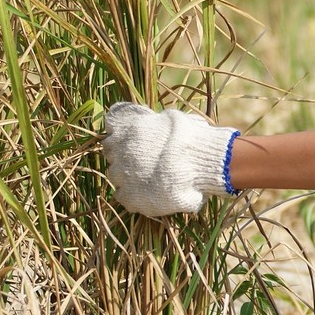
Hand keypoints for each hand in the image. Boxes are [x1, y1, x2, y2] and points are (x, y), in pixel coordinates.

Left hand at [102, 102, 239, 217]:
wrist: (201, 163)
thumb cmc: (192, 137)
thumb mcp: (171, 118)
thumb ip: (153, 121)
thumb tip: (150, 120)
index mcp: (127, 128)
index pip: (113, 129)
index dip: (125, 136)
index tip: (138, 140)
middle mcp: (118, 151)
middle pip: (113, 155)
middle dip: (127, 157)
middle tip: (148, 161)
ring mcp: (121, 175)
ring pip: (117, 176)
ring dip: (130, 176)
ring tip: (153, 179)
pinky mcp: (129, 196)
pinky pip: (123, 195)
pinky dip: (135, 195)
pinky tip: (152, 192)